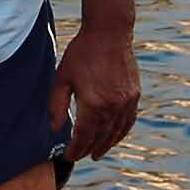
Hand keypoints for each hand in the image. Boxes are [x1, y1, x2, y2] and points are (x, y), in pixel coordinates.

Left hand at [51, 24, 139, 161]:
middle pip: (100, 137)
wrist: (109, 32)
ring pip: (116, 132)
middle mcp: (113, 106)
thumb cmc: (81, 53)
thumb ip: (56, 106)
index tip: (68, 156)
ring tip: (97, 153)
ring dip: (106, 145)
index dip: (75, 149)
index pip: (84, 137)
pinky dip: (121, 132)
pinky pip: (128, 121)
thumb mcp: (61, 78)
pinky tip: (114, 136)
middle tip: (80, 156)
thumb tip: (55, 128)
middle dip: (89, 149)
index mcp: (93, 103)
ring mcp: (126, 101)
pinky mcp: (134, 95)